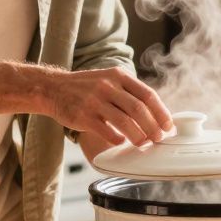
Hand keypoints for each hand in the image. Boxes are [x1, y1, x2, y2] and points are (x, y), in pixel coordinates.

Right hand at [47, 67, 172, 145]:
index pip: (147, 94)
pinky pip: (106, 131)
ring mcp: (95, 101)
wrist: (52, 88)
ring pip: (124, 121)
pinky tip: (121, 143)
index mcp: (118, 76)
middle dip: (153, 127)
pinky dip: (116, 139)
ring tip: (143, 144)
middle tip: (158, 138)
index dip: (161, 112)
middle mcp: (108, 86)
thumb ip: (128, 92)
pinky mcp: (83, 116)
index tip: (168, 126)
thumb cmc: (84, 87)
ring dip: (138, 136)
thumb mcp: (108, 79)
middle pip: (139, 109)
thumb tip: (154, 113)